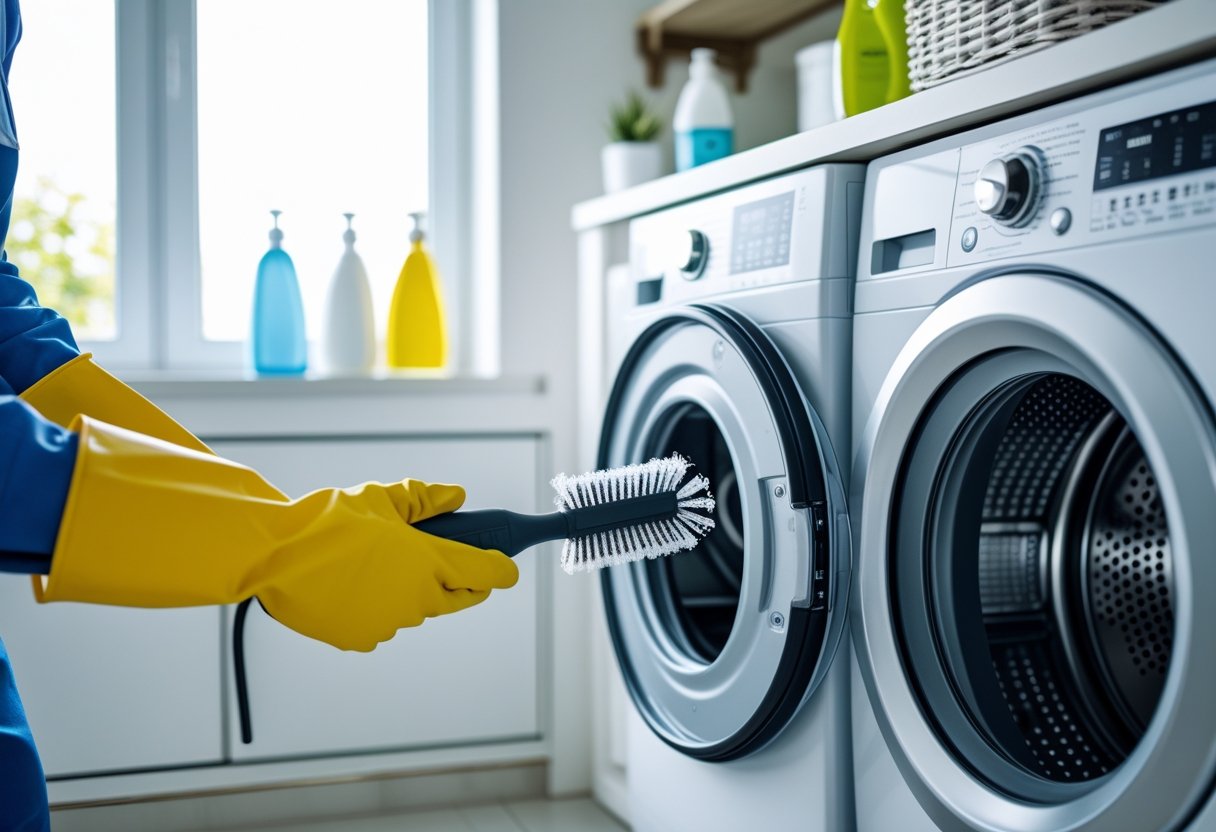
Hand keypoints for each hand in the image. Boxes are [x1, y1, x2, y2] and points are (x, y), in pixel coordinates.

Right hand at [258, 480, 519, 650]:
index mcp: (430, 560)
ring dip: (410, 592)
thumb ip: (426, 499)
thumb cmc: (329, 522)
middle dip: (457, 580)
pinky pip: (383, 622)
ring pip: (415, 609)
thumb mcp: (383, 498)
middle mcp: (418, 598)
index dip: (501, 568)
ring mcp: (390, 622)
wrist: (275, 555)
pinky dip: (377, 607)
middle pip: (457, 596)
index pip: (487, 573)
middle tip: (442, 560)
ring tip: (376, 564)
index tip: (506, 566)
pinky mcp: (362, 638)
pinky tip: (352, 584)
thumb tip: (456, 497)